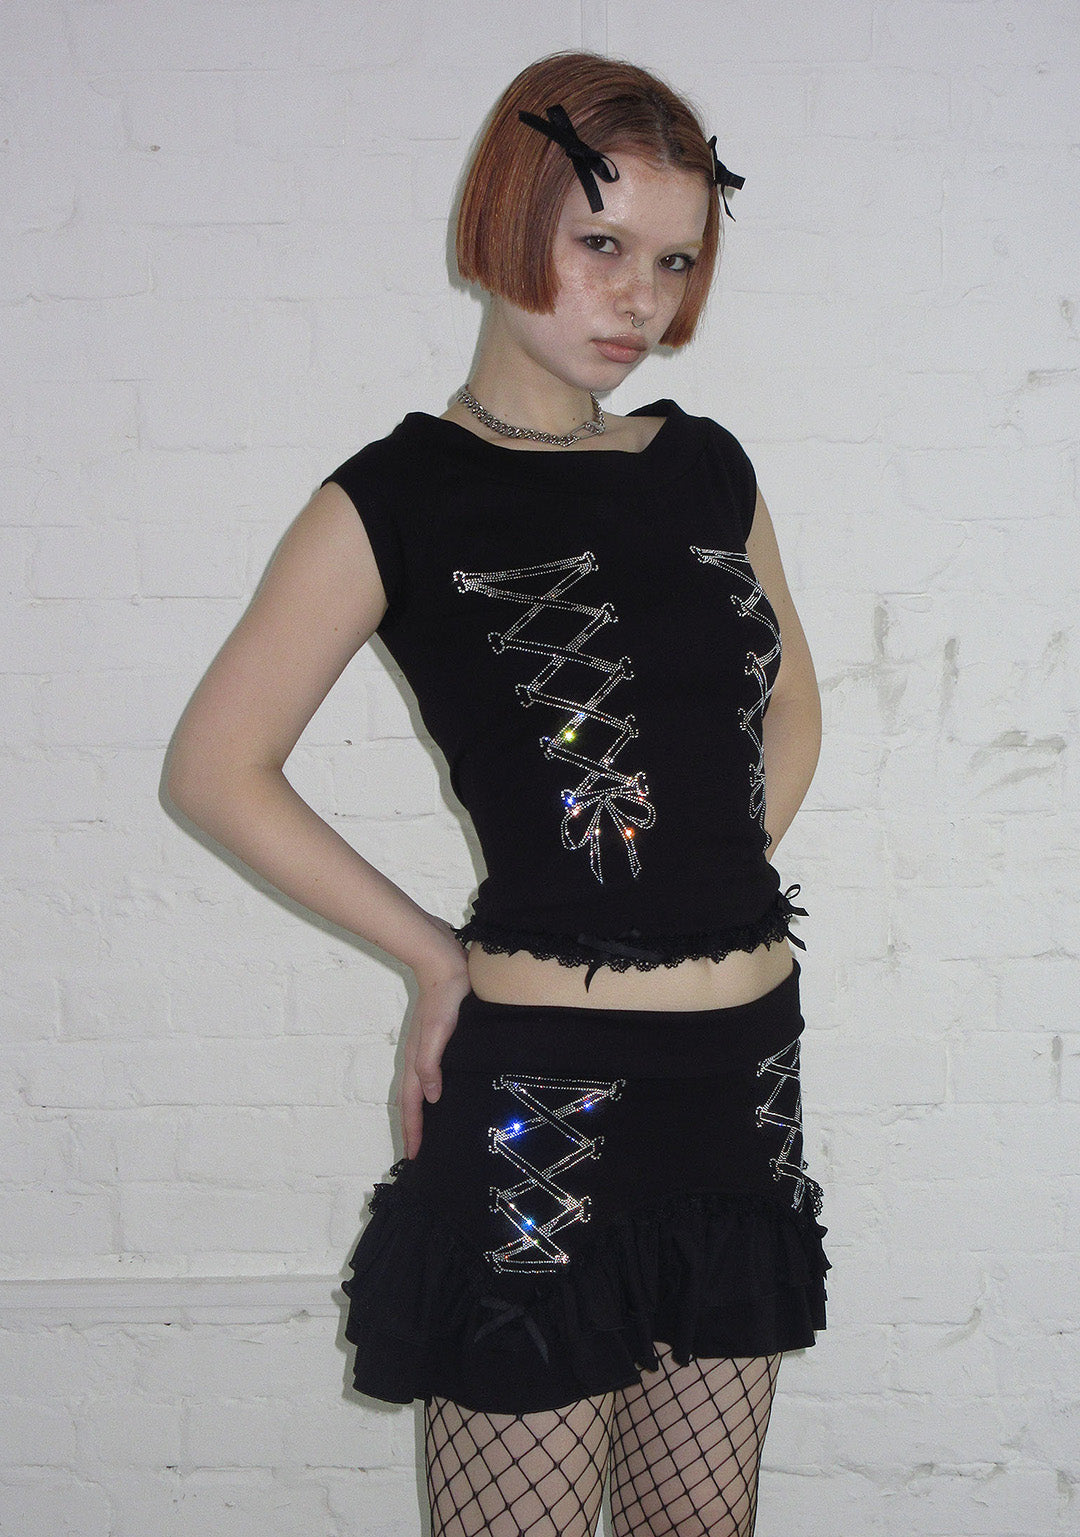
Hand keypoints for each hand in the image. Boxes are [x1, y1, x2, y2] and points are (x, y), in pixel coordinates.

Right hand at [398, 931, 471, 1160]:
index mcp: (418, 1059)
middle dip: (414, 1128)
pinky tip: (446, 1094)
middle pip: (413, 1101)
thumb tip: (432, 1098)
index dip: (413, 1131)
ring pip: (421, 1089)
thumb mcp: (439, 1031)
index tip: (414, 1158)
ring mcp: (428, 1048)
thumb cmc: (444, 997)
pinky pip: (432, 1074)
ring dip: (422, 1113)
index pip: (412, 1105)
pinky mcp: (439, 1038)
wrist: (445, 961)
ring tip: (430, 1133)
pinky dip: (433, 1092)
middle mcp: (420, 1057)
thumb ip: (431, 1063)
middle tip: (419, 1154)